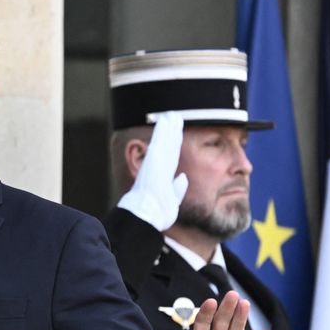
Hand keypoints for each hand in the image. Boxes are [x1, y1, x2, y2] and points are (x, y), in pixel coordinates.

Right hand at [117, 112, 187, 230]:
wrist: (146, 216)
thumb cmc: (157, 213)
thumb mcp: (171, 200)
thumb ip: (177, 188)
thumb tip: (183, 177)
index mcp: (163, 176)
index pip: (171, 156)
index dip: (174, 144)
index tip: (177, 133)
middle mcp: (159, 167)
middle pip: (168, 144)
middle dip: (171, 130)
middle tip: (174, 117)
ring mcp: (156, 162)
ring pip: (164, 140)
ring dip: (167, 126)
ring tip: (171, 114)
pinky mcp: (154, 160)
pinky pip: (159, 141)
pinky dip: (162, 130)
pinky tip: (165, 119)